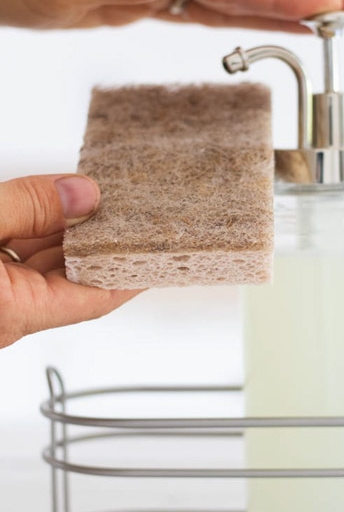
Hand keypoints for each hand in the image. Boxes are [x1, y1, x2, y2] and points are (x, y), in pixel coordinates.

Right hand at [0, 175, 137, 347]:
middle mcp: (6, 316)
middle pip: (75, 281)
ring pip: (48, 269)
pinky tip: (54, 206)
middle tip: (132, 207)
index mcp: (11, 310)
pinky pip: (22, 262)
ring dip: (71, 235)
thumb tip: (83, 195)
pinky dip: (41, 234)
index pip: (96, 298)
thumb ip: (28, 205)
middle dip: (103, 242)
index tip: (159, 248)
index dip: (131, 272)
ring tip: (98, 199)